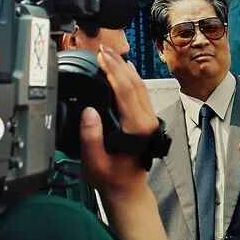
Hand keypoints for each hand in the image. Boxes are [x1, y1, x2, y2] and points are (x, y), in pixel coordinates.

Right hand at [80, 45, 157, 195]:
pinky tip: (125, 71)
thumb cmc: (112, 179)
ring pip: (141, 87)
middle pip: (135, 84)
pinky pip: (141, 94)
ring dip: (126, 69)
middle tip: (103, 48)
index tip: (101, 57)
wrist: (129, 191)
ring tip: (111, 54)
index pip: (125, 91)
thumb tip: (88, 112)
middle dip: (119, 63)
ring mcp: (150, 121)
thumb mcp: (94, 162)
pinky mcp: (148, 121)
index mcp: (136, 129)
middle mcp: (147, 122)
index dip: (113, 71)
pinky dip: (132, 79)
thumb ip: (91, 138)